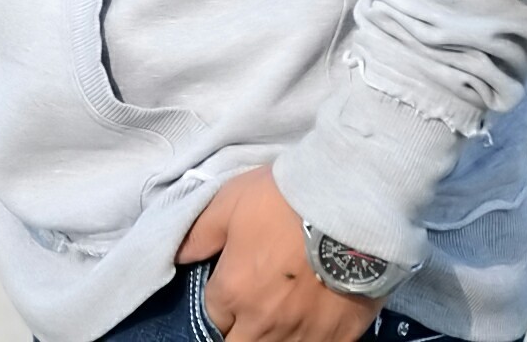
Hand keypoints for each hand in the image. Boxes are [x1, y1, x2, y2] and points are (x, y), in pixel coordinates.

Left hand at [175, 165, 382, 341]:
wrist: (349, 205)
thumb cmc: (285, 198)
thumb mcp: (232, 201)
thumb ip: (201, 232)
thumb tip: (177, 256)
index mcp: (233, 292)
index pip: (214, 316)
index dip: (222, 301)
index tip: (234, 285)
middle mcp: (262, 323)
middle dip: (239, 329)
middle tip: (254, 304)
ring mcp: (301, 335)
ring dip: (271, 335)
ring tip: (280, 312)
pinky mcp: (337, 338)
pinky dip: (307, 339)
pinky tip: (310, 322)